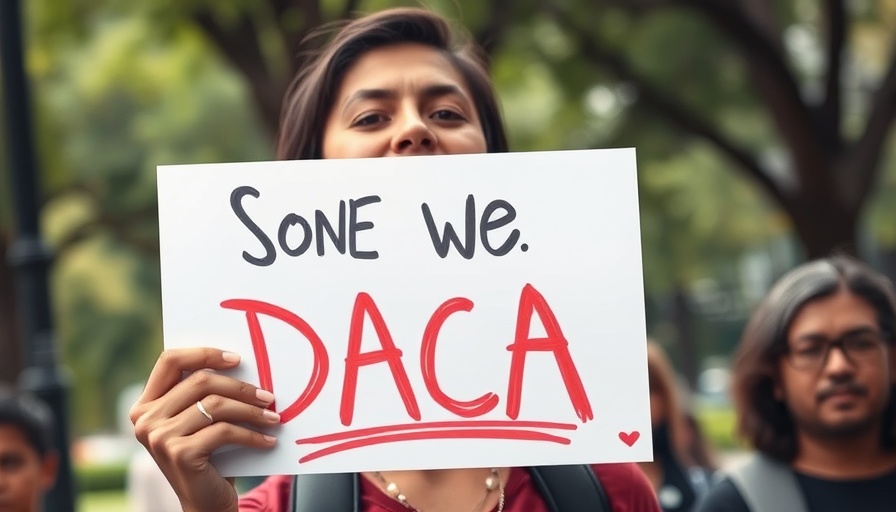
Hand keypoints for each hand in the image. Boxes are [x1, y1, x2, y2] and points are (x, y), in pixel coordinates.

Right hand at [130, 348, 279, 511]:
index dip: (204, 353)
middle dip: (241, 387)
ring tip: (273, 417)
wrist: (205, 504)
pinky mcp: (180, 453)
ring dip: (252, 411)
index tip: (237, 359)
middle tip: (268, 396)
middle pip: (201, 381)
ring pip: (216, 405)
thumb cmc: (208, 456)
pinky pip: (225, 431)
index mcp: (146, 404)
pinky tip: (268, 440)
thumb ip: (204, 394)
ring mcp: (160, 437)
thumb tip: (242, 362)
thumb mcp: (199, 422)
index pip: (170, 361)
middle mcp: (146, 419)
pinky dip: (252, 434)